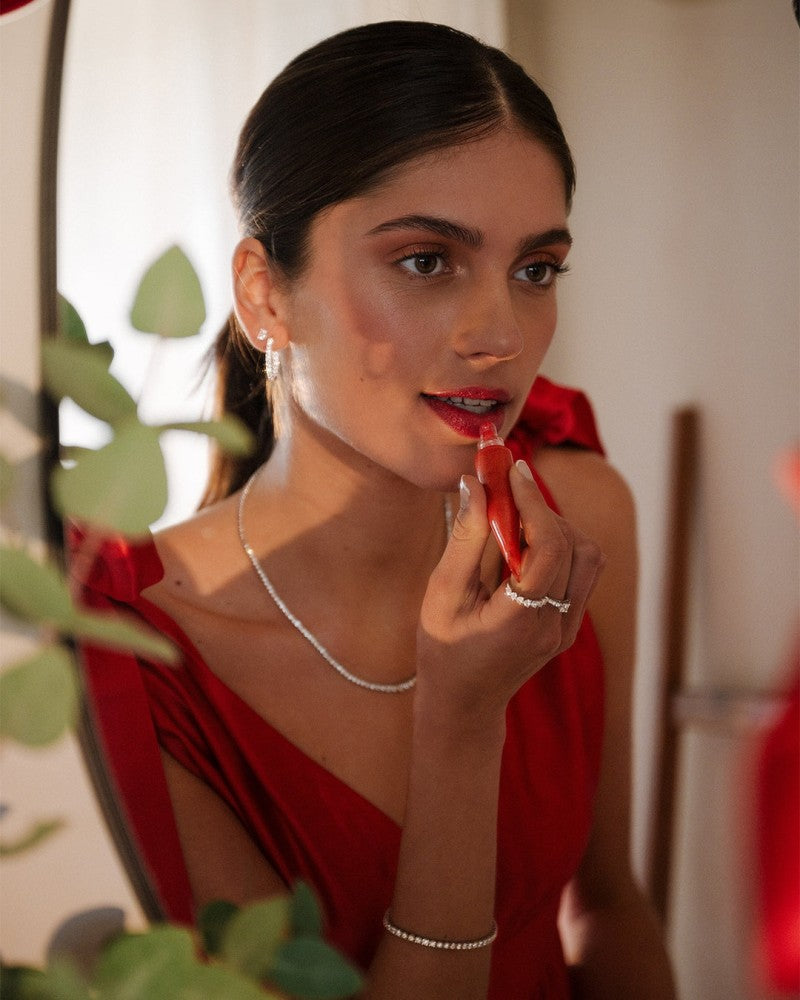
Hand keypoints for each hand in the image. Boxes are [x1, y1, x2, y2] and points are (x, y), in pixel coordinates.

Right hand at [416, 461, 604, 720]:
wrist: (464, 703)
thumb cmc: (443, 650)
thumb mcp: (443, 593)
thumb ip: (465, 538)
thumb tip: (477, 485)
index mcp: (523, 619)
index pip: (550, 546)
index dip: (534, 501)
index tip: (511, 470)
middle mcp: (557, 624)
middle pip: (573, 545)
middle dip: (541, 509)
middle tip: (505, 490)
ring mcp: (569, 627)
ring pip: (587, 556)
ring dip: (554, 528)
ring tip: (513, 523)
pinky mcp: (571, 624)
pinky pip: (580, 572)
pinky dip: (558, 547)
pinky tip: (522, 548)